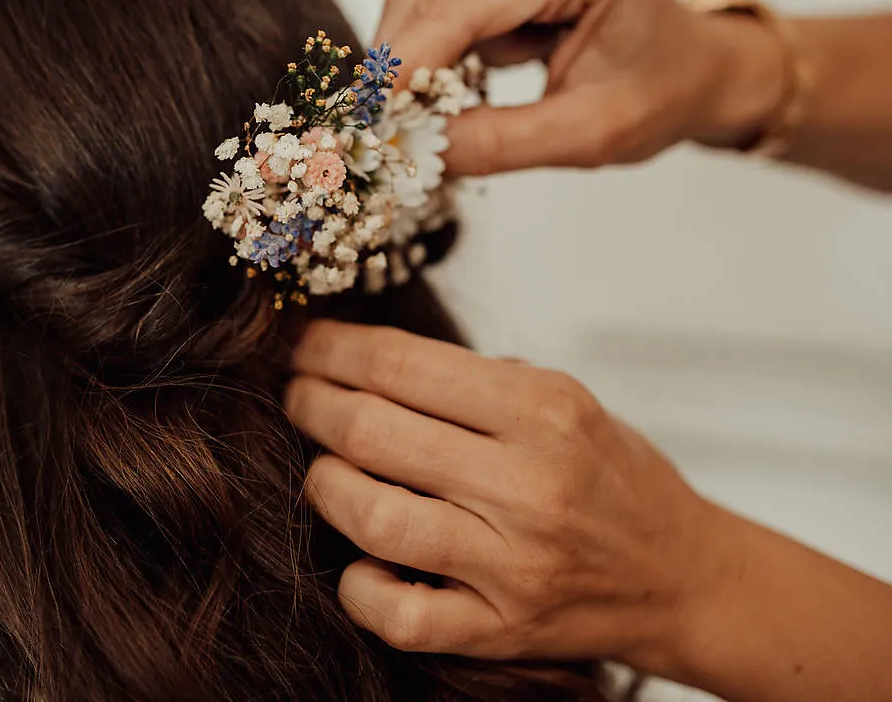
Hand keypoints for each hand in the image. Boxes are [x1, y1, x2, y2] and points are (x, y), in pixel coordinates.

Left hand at [285, 320, 719, 668]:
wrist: (683, 576)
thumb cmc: (615, 479)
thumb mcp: (568, 400)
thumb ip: (476, 381)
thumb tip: (366, 357)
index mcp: (544, 411)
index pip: (400, 365)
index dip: (331, 350)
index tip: (302, 345)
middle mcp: (528, 485)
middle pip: (372, 432)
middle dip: (310, 405)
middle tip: (294, 396)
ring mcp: (513, 564)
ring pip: (374, 519)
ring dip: (325, 485)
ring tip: (321, 468)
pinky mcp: (502, 630)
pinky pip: (400, 615)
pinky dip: (360, 586)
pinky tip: (361, 558)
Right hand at [378, 0, 787, 172]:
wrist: (692, 68)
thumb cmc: (659, 92)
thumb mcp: (586, 136)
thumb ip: (498, 143)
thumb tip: (413, 149)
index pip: (462, 3)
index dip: (404, 64)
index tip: (366, 121)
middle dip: (395, 63)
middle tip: (380, 132)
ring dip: (406, 58)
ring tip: (418, 118)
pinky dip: (424, 51)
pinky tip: (443, 91)